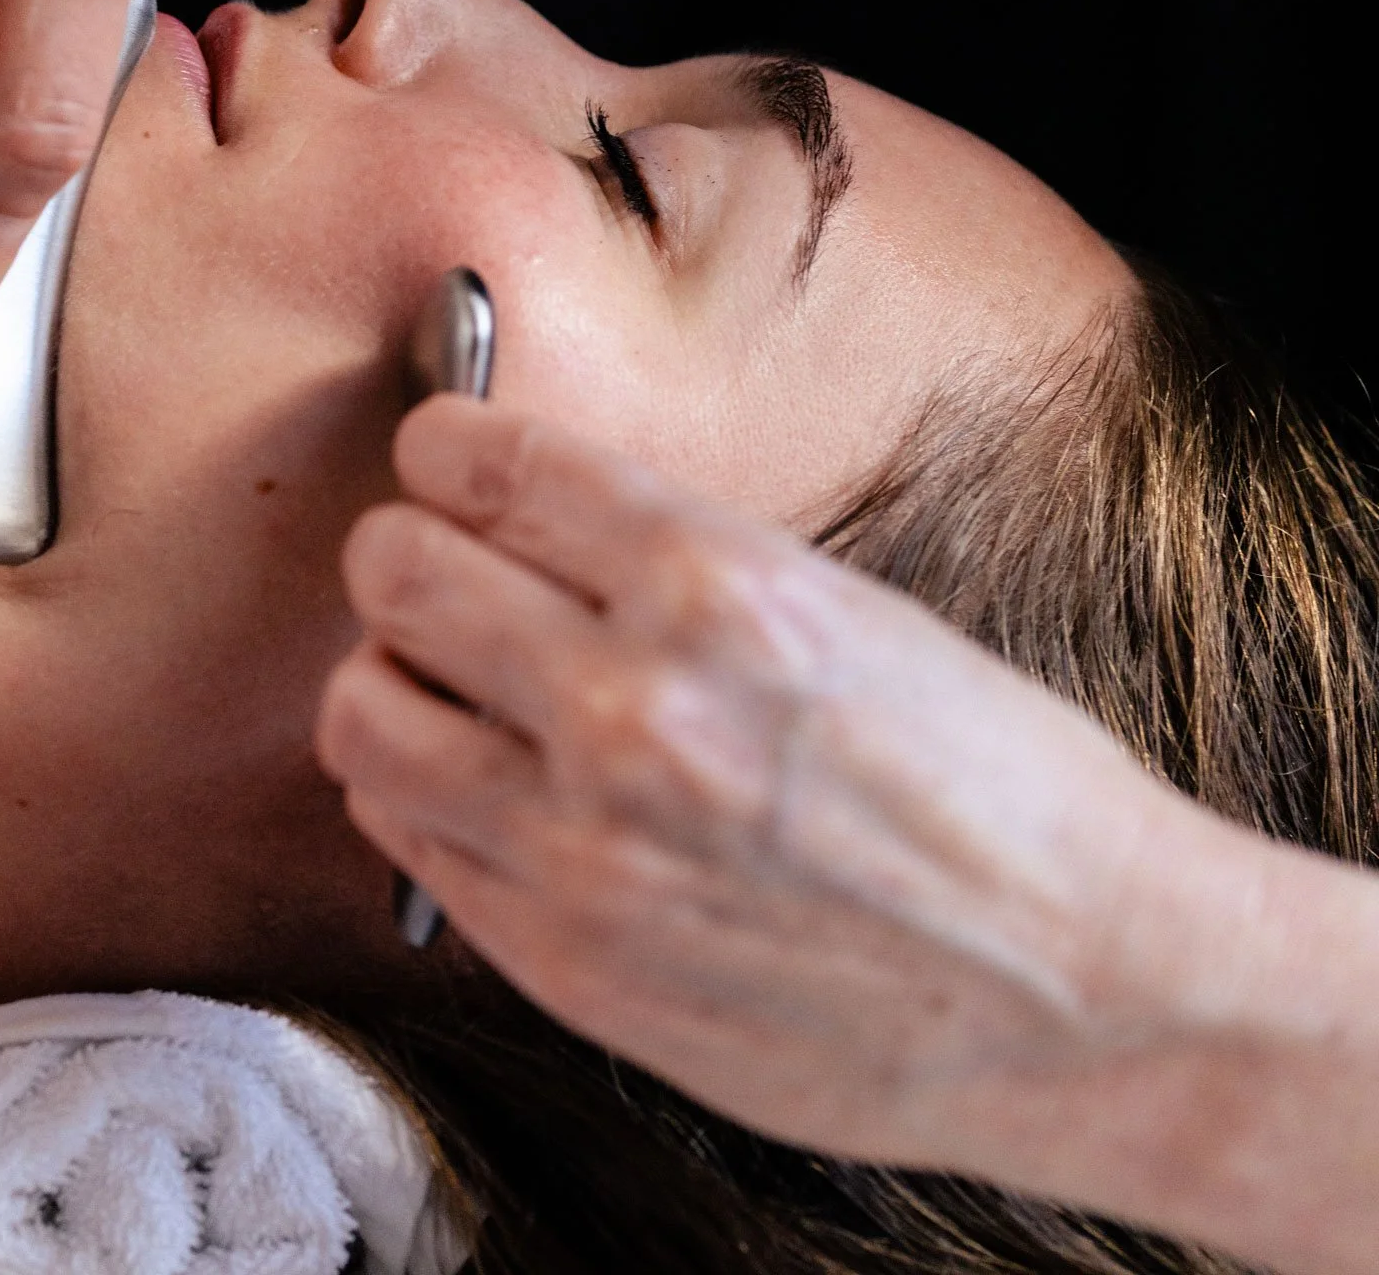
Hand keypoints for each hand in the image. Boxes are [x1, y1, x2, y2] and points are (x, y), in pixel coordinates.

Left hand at [316, 396, 1275, 1189]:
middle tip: (431, 580)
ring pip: (362, 712)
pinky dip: (418, 799)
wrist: (1085, 995)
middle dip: (402, 557)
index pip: (486, 464)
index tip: (444, 463)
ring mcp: (585, 840)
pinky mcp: (564, 957)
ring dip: (387, 683)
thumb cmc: (996, 791)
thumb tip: (527, 525)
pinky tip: (481, 795)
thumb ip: (672, 569)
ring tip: (442, 695)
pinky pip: (404, 840)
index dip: (444, 451)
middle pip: (393, 572)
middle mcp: (633, 702)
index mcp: (720, 583)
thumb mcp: (847, 614)